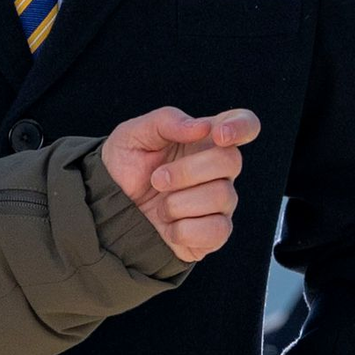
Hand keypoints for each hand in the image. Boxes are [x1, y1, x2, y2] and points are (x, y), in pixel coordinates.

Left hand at [100, 106, 259, 262]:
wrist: (110, 203)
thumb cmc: (126, 163)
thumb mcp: (135, 133)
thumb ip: (167, 121)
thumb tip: (202, 126)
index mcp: (203, 138)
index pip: (244, 124)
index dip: (241, 126)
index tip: (219, 135)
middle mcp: (218, 170)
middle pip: (231, 160)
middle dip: (188, 170)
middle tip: (158, 178)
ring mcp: (219, 202)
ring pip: (223, 196)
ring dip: (180, 202)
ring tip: (161, 204)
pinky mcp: (214, 233)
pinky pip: (217, 230)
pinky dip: (185, 229)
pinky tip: (170, 225)